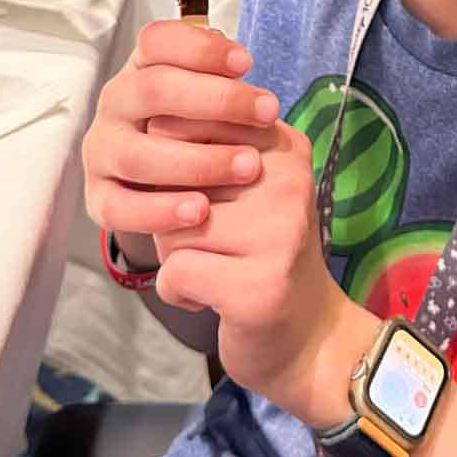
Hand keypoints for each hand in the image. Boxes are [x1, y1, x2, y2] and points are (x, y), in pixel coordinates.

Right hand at [83, 20, 274, 245]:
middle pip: (153, 90)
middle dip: (217, 99)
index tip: (246, 62)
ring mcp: (103, 152)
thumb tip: (237, 60)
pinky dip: (162, 210)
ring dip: (199, 160)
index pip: (156, 42)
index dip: (201, 48)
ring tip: (248, 167)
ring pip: (138, 154)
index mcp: (139, 70)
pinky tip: (201, 210)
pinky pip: (121, 208)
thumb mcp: (203, 96)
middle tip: (268, 112)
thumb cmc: (190, 128)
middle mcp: (116, 106)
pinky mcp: (100, 199)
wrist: (157, 183)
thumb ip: (218, 77)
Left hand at [154, 115, 379, 426]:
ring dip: (177, 254)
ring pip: (171, 228)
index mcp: (284, 145)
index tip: (209, 197)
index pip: (190, 125)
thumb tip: (148, 133)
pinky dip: (179, 291)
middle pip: (175, 178)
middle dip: (175, 215)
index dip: (176, 168)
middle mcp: (289, 181)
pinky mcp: (259, 285)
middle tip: (216, 240)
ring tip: (219, 266)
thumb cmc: (261, 249)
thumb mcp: (243, 186)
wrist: (308, 332)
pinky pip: (175, 274)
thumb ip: (202, 151)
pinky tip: (213, 296)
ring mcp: (279, 233)